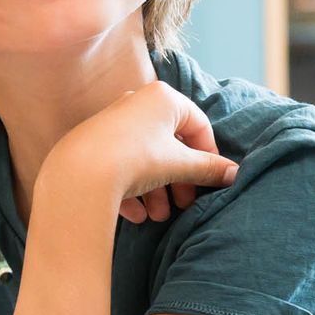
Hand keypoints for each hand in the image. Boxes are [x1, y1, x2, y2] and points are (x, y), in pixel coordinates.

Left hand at [44, 80, 238, 222]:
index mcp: (163, 98)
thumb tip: (235, 173)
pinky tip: (137, 215)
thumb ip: (209, 168)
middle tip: (184, 204)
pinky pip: (121, 165)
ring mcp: (113, 123)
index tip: (211, 181)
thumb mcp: (180, 165)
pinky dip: (132, 190)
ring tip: (158, 217)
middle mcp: (137, 103)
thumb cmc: (136, 159)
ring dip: (157, 190)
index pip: (198, 125)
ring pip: (145, 159)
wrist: (79, 173)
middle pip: (170, 145)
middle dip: (179, 180)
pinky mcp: (93, 144)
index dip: (209, 156)